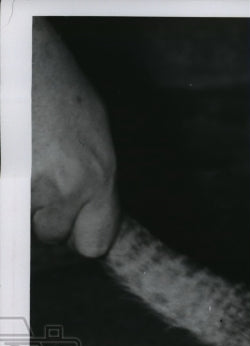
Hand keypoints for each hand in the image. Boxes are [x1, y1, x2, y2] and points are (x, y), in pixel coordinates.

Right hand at [31, 20, 119, 256]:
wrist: (23, 57)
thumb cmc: (57, 87)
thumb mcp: (95, 136)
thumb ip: (95, 180)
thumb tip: (91, 211)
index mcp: (99, 180)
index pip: (95, 244)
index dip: (81, 236)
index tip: (75, 225)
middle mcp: (69, 187)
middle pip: (53, 236)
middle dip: (47, 219)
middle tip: (42, 187)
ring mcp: (31, 183)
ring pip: (25, 219)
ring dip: (23, 201)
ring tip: (27, 162)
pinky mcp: (7, 178)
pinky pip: (8, 204)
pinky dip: (10, 187)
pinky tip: (16, 159)